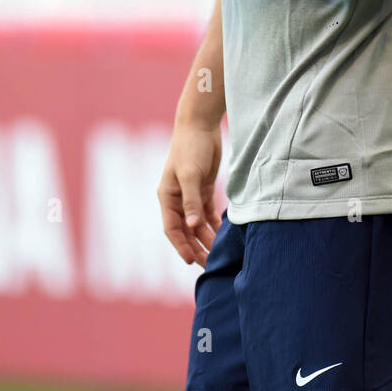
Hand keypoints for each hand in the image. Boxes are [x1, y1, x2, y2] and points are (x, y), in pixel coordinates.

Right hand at [157, 122, 222, 265]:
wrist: (200, 125)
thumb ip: (191, 201)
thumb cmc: (190, 148)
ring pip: (198, 224)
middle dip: (196, 247)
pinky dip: (214, 225)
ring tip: (220, 255)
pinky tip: (224, 236)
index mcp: (167, 197)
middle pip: (186, 230)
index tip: (191, 261)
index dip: (181, 246)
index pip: (172, 228)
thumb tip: (192, 226)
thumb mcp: (190, 174)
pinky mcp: (203, 189)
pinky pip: (208, 213)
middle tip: (210, 265)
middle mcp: (177, 199)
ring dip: (207, 238)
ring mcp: (190, 195)